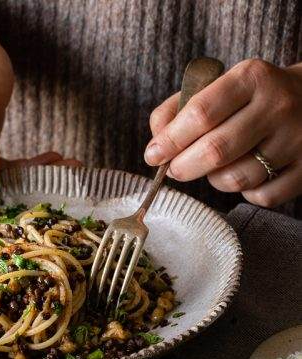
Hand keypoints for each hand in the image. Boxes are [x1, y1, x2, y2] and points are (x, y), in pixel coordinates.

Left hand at [145, 59, 301, 207]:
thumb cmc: (249, 98)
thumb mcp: (217, 87)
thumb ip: (177, 110)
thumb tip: (156, 144)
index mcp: (250, 78)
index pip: (200, 114)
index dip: (169, 141)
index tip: (152, 156)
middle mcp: (277, 106)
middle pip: (215, 151)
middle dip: (183, 167)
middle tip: (174, 170)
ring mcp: (297, 139)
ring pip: (236, 178)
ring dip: (213, 180)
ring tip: (215, 168)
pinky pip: (261, 196)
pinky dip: (245, 193)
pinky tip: (247, 175)